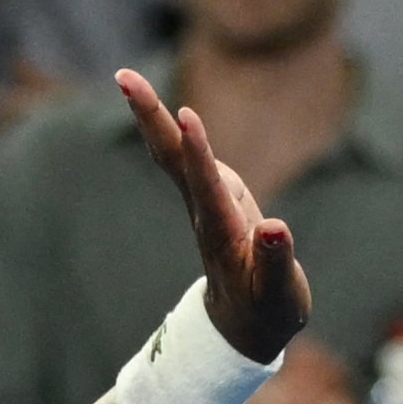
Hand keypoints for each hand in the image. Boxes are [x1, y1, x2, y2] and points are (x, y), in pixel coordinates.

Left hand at [118, 66, 309, 362]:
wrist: (244, 327)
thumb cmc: (267, 310)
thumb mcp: (278, 293)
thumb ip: (276, 261)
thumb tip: (275, 229)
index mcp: (223, 232)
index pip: (208, 188)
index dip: (199, 153)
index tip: (188, 116)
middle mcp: (206, 212)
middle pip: (172, 158)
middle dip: (151, 117)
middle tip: (124, 76)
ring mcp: (204, 204)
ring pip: (173, 154)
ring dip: (152, 116)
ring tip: (127, 79)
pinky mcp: (210, 200)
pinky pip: (184, 159)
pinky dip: (169, 132)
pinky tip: (158, 111)